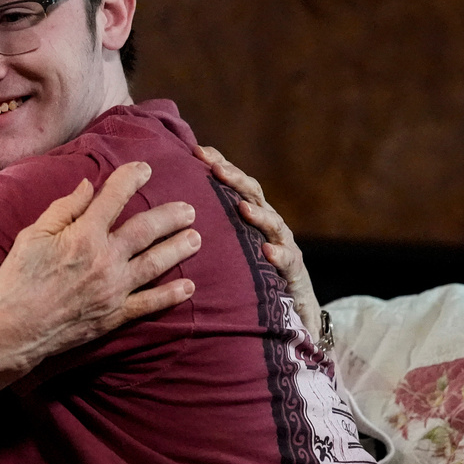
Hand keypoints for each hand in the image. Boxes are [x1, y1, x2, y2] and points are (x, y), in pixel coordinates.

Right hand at [0, 162, 199, 367]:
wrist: (14, 329)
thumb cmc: (16, 280)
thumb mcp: (32, 236)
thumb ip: (63, 209)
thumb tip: (87, 186)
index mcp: (83, 235)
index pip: (114, 198)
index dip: (131, 178)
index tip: (144, 169)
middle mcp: (105, 259)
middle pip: (146, 230)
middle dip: (170, 216)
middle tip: (188, 209)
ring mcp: (114, 289)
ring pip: (156, 264)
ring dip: (178, 249)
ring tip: (196, 238)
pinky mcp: (115, 315)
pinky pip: (150, 304)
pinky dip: (171, 295)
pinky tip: (189, 287)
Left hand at [195, 145, 321, 340]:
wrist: (293, 311)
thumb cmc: (252, 274)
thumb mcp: (230, 246)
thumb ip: (208, 225)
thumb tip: (168, 207)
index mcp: (249, 217)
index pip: (234, 185)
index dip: (219, 166)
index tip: (198, 151)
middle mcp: (268, 226)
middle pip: (253, 196)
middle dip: (236, 180)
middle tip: (218, 169)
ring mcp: (284, 247)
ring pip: (274, 225)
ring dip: (259, 215)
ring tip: (243, 208)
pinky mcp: (295, 273)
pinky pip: (288, 262)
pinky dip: (279, 255)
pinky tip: (268, 252)